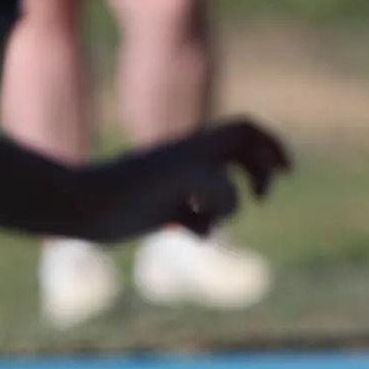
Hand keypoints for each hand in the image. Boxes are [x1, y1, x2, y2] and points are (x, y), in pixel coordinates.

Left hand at [86, 119, 291, 242]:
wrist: (82, 204)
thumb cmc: (132, 186)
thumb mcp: (187, 177)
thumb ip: (221, 185)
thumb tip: (232, 210)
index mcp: (200, 145)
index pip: (248, 131)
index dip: (272, 147)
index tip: (286, 172)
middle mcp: (191, 161)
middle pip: (240, 158)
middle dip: (258, 176)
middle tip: (261, 196)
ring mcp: (177, 185)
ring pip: (221, 191)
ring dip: (229, 205)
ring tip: (215, 219)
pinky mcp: (162, 211)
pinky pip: (198, 219)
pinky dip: (206, 228)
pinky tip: (195, 236)